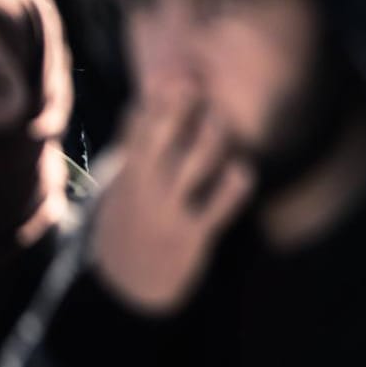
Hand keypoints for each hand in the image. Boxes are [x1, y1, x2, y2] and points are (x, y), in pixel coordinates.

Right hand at [89, 85, 254, 315]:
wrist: (125, 294)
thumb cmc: (131, 228)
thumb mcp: (121, 188)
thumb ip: (134, 148)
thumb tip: (144, 103)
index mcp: (128, 173)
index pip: (136, 123)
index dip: (157, 94)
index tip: (175, 72)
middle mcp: (145, 188)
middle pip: (161, 134)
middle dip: (180, 104)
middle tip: (197, 83)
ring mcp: (168, 211)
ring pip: (197, 161)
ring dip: (215, 136)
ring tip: (223, 125)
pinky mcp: (193, 235)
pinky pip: (222, 204)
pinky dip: (237, 183)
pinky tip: (244, 173)